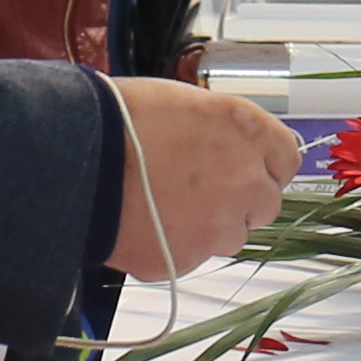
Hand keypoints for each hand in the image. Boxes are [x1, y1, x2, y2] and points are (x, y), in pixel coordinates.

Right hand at [105, 78, 302, 278]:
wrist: (74, 158)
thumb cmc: (118, 118)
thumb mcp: (183, 102)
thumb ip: (219, 128)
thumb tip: (224, 144)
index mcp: (247, 131)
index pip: (286, 158)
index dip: (263, 164)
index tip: (246, 167)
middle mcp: (246, 179)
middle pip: (265, 204)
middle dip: (239, 200)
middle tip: (199, 191)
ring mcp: (219, 224)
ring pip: (230, 236)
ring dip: (208, 226)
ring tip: (163, 206)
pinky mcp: (188, 258)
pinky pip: (190, 256)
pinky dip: (172, 246)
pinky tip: (143, 224)